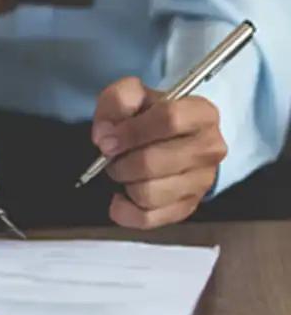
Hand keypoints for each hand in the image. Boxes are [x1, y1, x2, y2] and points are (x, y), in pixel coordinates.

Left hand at [91, 77, 226, 228]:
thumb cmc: (150, 117)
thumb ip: (118, 101)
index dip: (131, 131)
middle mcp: (209, 149)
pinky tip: (121, 196)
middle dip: (121, 162)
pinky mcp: (187, 207)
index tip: (106, 141)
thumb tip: (104, 135)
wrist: (170, 140)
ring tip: (123, 172)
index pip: (169, 119)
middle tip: (112, 158)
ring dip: (124, 184)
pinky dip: (124, 210)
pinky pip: (147, 218)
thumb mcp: (134, 96)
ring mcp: (201, 182)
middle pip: (153, 162)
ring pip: (149, 194)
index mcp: (201, 114)